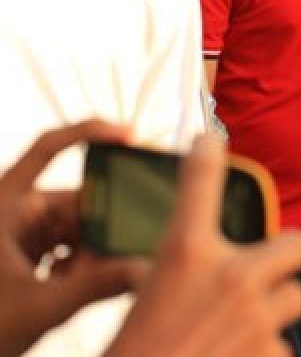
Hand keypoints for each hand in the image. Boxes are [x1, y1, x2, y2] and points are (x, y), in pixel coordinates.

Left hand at [0, 120, 143, 356]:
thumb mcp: (38, 307)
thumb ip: (94, 287)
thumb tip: (147, 269)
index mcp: (4, 204)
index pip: (47, 148)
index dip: (88, 132)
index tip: (129, 135)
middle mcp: (14, 211)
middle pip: (75, 199)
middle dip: (101, 225)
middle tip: (127, 246)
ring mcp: (20, 233)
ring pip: (76, 226)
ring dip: (92, 251)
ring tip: (92, 281)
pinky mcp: (27, 255)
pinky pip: (69, 246)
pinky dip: (83, 263)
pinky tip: (79, 288)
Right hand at [106, 134, 300, 356]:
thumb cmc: (138, 349)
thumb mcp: (149, 294)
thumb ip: (188, 268)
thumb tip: (213, 255)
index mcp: (185, 253)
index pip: (200, 182)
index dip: (207, 154)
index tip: (209, 141)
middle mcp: (229, 274)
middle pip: (299, 245)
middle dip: (286, 260)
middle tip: (265, 274)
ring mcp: (256, 315)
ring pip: (295, 299)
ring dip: (275, 314)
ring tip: (240, 330)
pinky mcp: (270, 354)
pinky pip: (283, 347)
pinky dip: (263, 356)